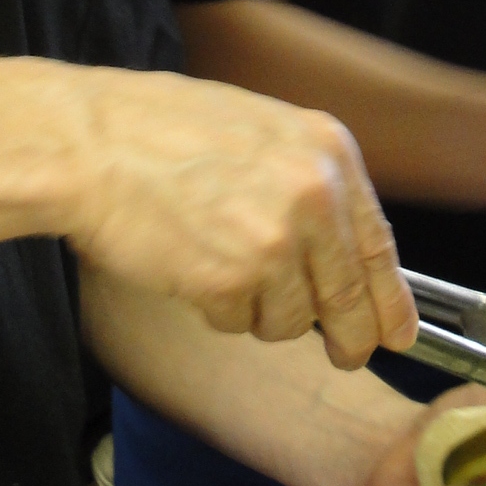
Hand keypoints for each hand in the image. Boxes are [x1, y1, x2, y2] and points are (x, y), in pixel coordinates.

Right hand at [65, 68, 415, 368]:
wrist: (89, 142)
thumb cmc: (158, 129)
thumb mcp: (259, 132)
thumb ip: (308, 183)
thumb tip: (343, 250)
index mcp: (326, 150)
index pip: (377, 243)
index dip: (388, 299)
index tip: (396, 332)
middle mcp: (314, 194)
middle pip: (347, 296)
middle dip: (348, 336)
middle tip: (346, 355)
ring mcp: (276, 240)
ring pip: (291, 319)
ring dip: (258, 309)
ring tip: (215, 260)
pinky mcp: (232, 280)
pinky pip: (238, 323)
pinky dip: (215, 308)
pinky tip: (188, 265)